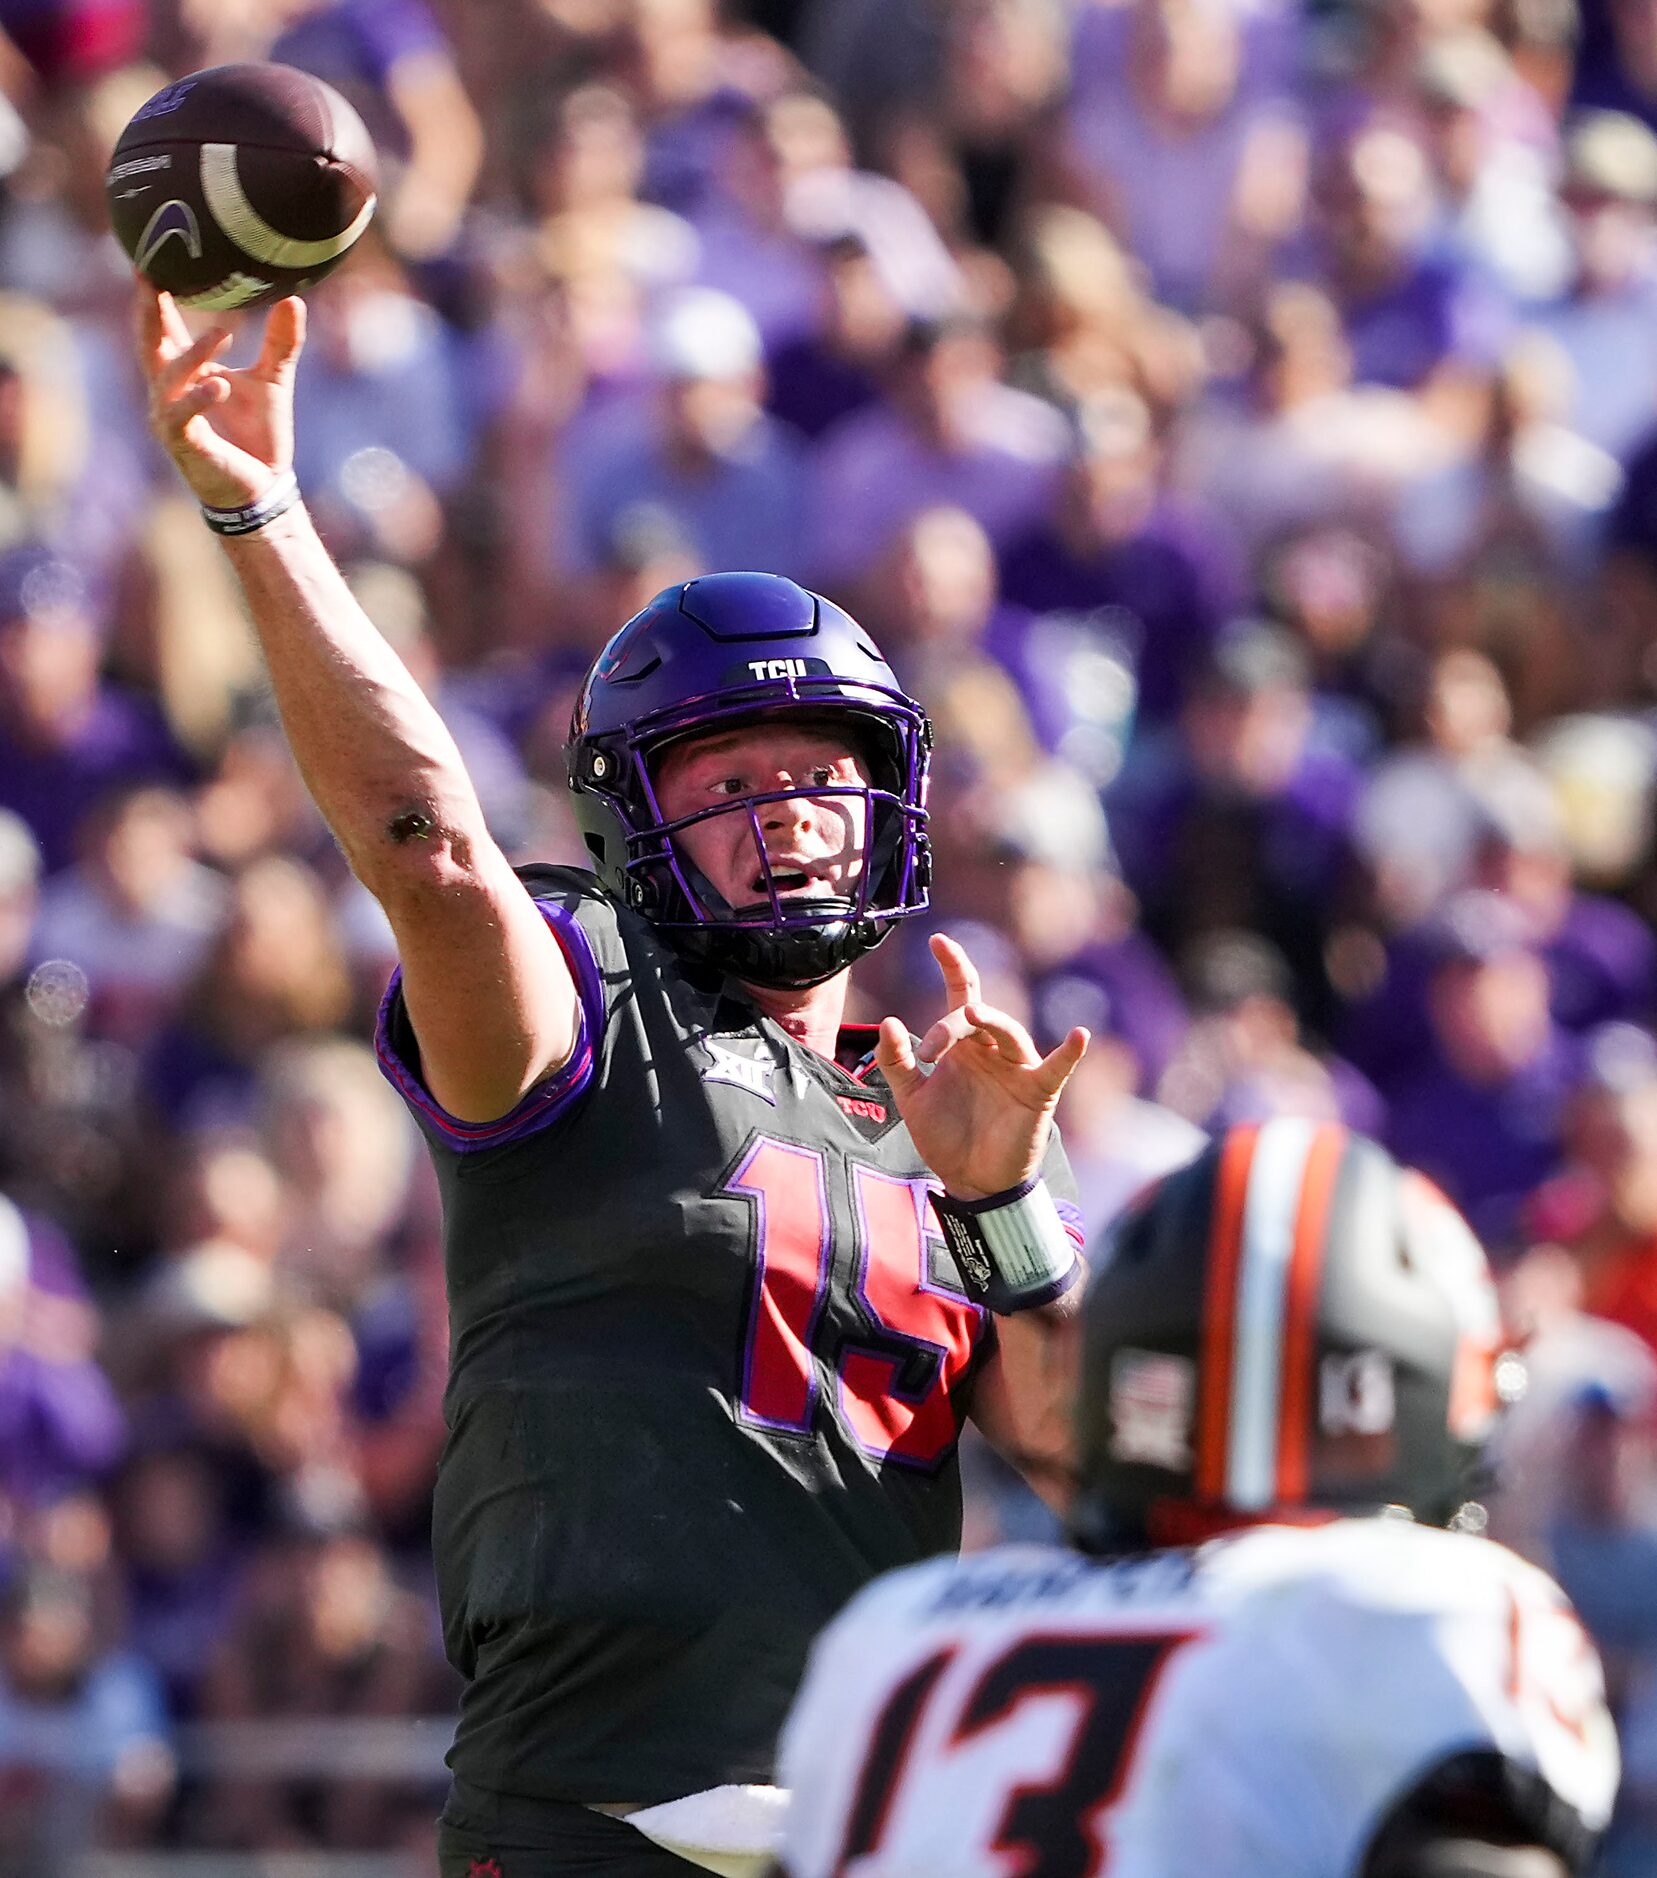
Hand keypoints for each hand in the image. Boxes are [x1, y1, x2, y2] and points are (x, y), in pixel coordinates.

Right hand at [136, 280, 305, 510]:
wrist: (264, 488)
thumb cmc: (259, 436)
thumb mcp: (272, 381)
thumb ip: (281, 343)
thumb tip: (294, 299)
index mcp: (184, 372)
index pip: (161, 327)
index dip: (153, 296)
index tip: (151, 260)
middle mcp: (168, 391)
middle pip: (149, 343)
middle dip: (149, 311)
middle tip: (154, 278)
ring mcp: (171, 418)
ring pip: (167, 377)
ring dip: (193, 355)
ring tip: (223, 333)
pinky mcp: (184, 444)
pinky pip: (181, 417)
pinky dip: (199, 399)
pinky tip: (220, 385)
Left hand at [875, 932, 1088, 1200]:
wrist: (970, 1181)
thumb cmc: (945, 1135)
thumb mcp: (911, 1098)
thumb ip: (896, 1061)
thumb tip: (889, 1022)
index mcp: (962, 1044)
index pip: (960, 992)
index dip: (952, 964)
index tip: (937, 939)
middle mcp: (991, 1048)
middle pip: (978, 1013)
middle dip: (951, 1024)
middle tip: (929, 1052)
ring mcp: (1017, 1068)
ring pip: (1010, 1032)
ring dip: (992, 1021)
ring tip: (972, 1013)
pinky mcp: (1038, 1092)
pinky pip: (1058, 1067)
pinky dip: (1070, 1052)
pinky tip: (1079, 1035)